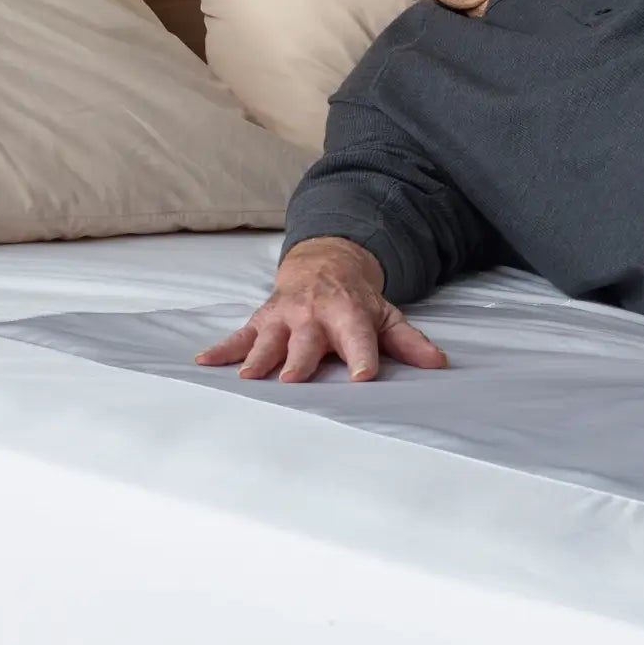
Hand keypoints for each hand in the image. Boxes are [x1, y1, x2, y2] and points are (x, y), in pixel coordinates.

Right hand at [195, 237, 448, 381]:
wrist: (323, 265)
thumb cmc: (355, 301)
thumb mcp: (386, 315)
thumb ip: (408, 342)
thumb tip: (438, 364)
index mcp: (347, 314)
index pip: (357, 337)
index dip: (361, 356)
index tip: (362, 377)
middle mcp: (313, 315)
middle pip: (306, 341)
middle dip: (299, 359)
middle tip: (292, 379)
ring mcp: (283, 317)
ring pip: (269, 339)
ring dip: (258, 356)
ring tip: (249, 375)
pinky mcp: (261, 321)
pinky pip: (239, 336)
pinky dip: (222, 349)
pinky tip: (205, 362)